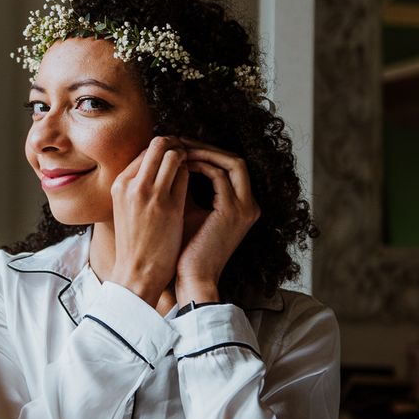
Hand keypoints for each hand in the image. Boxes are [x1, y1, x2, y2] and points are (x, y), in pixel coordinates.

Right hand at [108, 136, 187, 307]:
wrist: (136, 273)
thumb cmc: (135, 244)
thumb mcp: (127, 210)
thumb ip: (138, 188)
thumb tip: (157, 170)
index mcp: (119, 184)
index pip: (144, 150)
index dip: (164, 148)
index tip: (177, 154)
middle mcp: (131, 184)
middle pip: (158, 145)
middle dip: (177, 144)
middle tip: (191, 152)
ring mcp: (148, 193)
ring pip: (173, 155)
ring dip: (188, 156)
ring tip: (198, 165)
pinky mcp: (166, 205)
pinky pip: (184, 174)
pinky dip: (194, 172)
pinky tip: (200, 181)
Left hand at [175, 138, 260, 306]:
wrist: (191, 278)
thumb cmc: (184, 249)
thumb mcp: (187, 212)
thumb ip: (185, 188)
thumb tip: (168, 161)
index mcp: (241, 205)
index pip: (230, 166)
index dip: (208, 152)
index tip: (182, 146)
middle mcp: (250, 204)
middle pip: (235, 159)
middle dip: (206, 147)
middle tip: (180, 140)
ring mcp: (246, 208)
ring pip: (232, 162)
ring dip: (204, 151)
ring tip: (179, 147)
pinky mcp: (234, 212)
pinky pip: (220, 175)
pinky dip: (201, 165)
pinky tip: (180, 163)